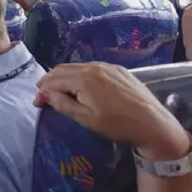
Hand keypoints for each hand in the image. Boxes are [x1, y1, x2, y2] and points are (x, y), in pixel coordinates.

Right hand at [36, 62, 188, 159]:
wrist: (154, 124)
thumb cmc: (118, 124)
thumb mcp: (86, 119)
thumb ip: (63, 104)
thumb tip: (47, 94)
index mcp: (83, 79)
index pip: (54, 80)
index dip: (42, 91)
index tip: (37, 103)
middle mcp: (93, 67)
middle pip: (63, 69)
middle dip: (49, 81)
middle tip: (43, 94)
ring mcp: (107, 66)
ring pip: (77, 67)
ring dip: (64, 77)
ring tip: (59, 90)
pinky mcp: (118, 69)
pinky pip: (92, 68)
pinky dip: (80, 75)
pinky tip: (81, 86)